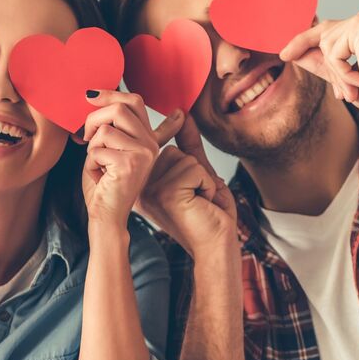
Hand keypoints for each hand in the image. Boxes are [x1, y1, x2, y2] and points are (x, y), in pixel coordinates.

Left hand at [79, 90, 181, 230]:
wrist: (107, 216)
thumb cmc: (103, 184)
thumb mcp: (108, 148)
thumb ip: (110, 126)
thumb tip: (93, 95)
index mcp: (147, 138)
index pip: (133, 101)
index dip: (110, 94)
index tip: (89, 96)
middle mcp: (150, 144)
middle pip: (118, 109)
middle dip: (93, 119)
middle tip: (84, 137)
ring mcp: (143, 154)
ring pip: (105, 129)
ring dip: (92, 146)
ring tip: (97, 163)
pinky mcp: (129, 164)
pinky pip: (97, 149)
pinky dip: (90, 163)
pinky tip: (99, 176)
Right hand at [139, 113, 236, 256]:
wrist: (217, 246)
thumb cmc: (209, 215)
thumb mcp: (198, 174)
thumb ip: (188, 145)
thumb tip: (184, 114)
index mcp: (143, 185)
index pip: (164, 150)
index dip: (184, 165)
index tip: (192, 195)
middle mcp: (141, 188)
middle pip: (172, 151)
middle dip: (195, 172)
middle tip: (196, 199)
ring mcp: (150, 190)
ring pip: (184, 158)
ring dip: (202, 179)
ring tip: (198, 202)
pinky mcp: (165, 193)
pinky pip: (193, 167)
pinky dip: (207, 184)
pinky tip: (201, 204)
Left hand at [279, 3, 358, 113]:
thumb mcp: (346, 75)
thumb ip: (324, 62)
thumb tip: (295, 54)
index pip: (334, 28)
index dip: (308, 38)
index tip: (286, 49)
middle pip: (326, 30)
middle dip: (303, 45)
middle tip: (283, 55)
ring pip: (327, 43)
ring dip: (335, 71)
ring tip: (353, 87)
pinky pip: (333, 51)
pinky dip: (340, 70)